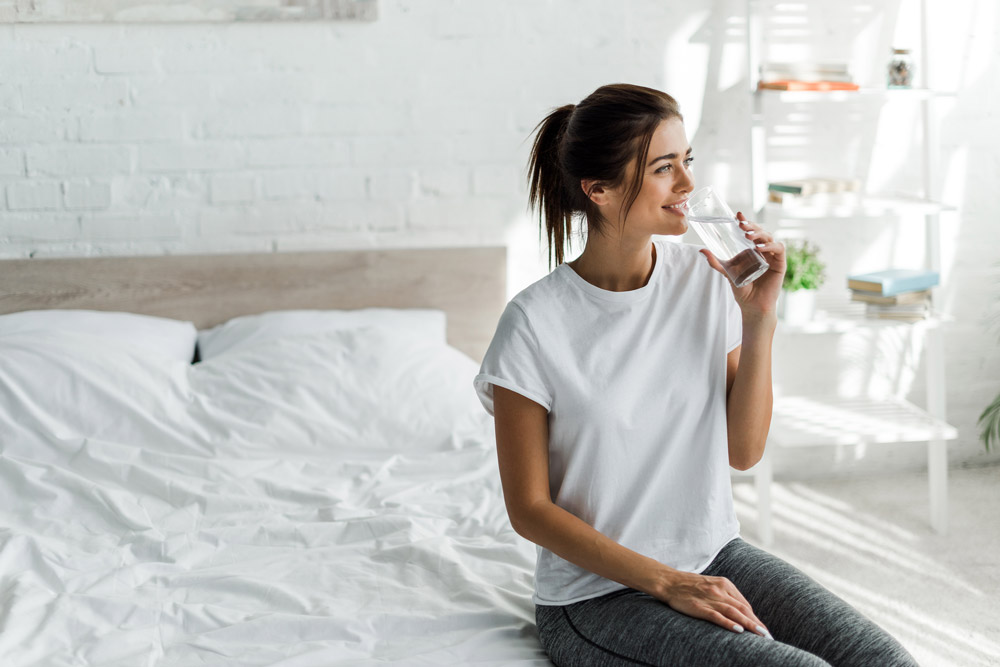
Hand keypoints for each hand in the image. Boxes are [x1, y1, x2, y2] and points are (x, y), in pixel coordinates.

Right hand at [656, 570, 773, 638]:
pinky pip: (717, 616)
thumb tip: (739, 611)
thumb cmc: (689, 585)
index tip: (763, 630)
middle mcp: (720, 590)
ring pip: (734, 612)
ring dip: (750, 624)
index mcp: (724, 584)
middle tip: (768, 637)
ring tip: (761, 635)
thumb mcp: (711, 585)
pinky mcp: (699, 606)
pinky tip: (739, 630)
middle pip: (743, 608)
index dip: (755, 618)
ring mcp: (710, 598)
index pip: (744, 604)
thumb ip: (725, 595)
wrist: (668, 581)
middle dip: (757, 624)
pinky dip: (729, 623)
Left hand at [700, 213, 785, 317]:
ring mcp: (772, 256)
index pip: (750, 231)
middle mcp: (763, 250)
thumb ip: (715, 262)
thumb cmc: (741, 289)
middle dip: (751, 226)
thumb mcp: (727, 272)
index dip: (745, 221)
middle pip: (760, 232)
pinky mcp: (780, 263)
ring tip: (748, 235)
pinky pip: (778, 249)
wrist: (752, 305)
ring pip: (769, 237)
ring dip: (759, 234)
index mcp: (751, 249)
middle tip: (741, 224)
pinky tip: (760, 247)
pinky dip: (771, 246)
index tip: (737, 215)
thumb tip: (702, 250)